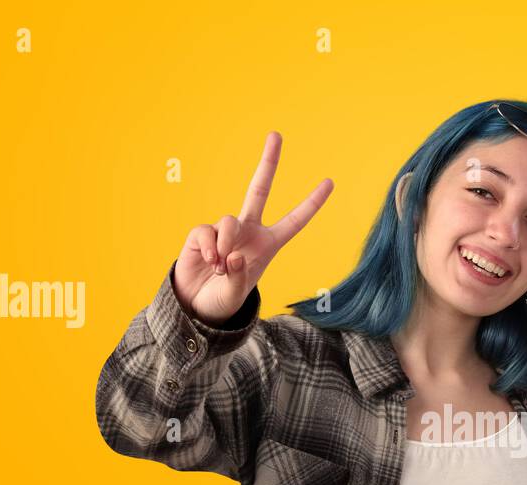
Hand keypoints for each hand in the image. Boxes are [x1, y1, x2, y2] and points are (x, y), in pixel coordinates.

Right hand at [173, 131, 333, 322]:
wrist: (196, 308)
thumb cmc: (223, 301)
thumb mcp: (237, 295)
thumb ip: (239, 278)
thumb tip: (233, 255)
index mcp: (268, 245)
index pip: (294, 221)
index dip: (312, 203)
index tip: (330, 181)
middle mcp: (248, 231)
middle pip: (258, 189)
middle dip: (268, 162)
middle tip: (276, 134)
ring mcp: (224, 230)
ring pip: (228, 220)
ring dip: (225, 244)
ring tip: (220, 268)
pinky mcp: (201, 234)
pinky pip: (206, 231)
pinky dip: (209, 248)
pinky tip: (208, 263)